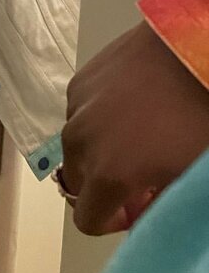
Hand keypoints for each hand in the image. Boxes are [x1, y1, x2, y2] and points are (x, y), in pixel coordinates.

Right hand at [61, 20, 208, 234]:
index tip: (136, 207)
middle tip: (138, 173)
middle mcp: (79, 142)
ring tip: (134, 133)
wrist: (189, 51)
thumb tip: (141, 209)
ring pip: (76, 146)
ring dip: (98, 149)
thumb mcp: (187, 176)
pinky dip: (97, 118)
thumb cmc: (197, 116)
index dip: (112, 222)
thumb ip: (157, 206)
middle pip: (77, 183)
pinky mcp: (79, 80)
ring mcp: (76, 107)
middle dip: (102, 185)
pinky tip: (129, 105)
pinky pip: (79, 113)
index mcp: (107, 174)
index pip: (86, 220)